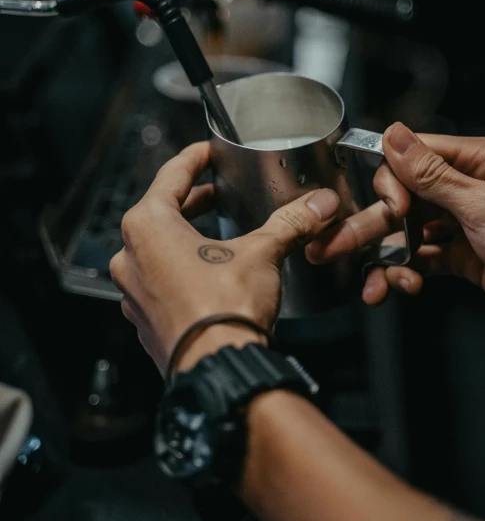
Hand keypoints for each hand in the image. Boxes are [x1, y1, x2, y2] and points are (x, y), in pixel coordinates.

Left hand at [110, 141, 338, 374]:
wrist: (216, 369)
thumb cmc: (224, 308)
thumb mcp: (261, 253)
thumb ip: (289, 222)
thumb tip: (317, 204)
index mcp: (148, 227)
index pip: (170, 175)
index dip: (194, 159)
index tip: (207, 152)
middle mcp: (130, 257)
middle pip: (160, 212)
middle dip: (191, 200)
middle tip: (215, 191)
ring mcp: (133, 292)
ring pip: (156, 249)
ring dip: (183, 236)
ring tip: (213, 232)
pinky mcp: (145, 319)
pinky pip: (157, 281)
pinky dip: (178, 269)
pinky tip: (205, 274)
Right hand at [306, 122, 484, 330]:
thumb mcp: (483, 205)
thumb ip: (431, 173)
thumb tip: (394, 136)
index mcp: (479, 162)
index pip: (414, 155)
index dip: (393, 181)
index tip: (391, 209)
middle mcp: (468, 188)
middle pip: (405, 198)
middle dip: (375, 226)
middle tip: (343, 245)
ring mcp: (464, 223)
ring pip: (409, 232)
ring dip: (389, 257)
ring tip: (378, 284)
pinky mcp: (462, 256)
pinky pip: (422, 258)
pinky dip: (407, 273)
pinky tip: (402, 286)